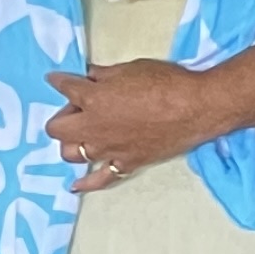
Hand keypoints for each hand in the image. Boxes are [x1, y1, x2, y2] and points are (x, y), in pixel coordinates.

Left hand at [43, 62, 217, 191]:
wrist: (197, 108)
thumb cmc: (167, 82)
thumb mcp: (133, 68)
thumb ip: (107, 74)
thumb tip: (92, 76)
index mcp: (93, 98)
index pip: (64, 87)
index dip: (59, 81)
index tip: (57, 79)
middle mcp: (93, 127)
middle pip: (57, 128)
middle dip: (63, 116)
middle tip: (79, 108)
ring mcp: (108, 149)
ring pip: (71, 153)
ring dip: (72, 142)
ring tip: (83, 135)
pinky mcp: (125, 163)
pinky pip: (99, 179)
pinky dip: (85, 183)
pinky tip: (75, 185)